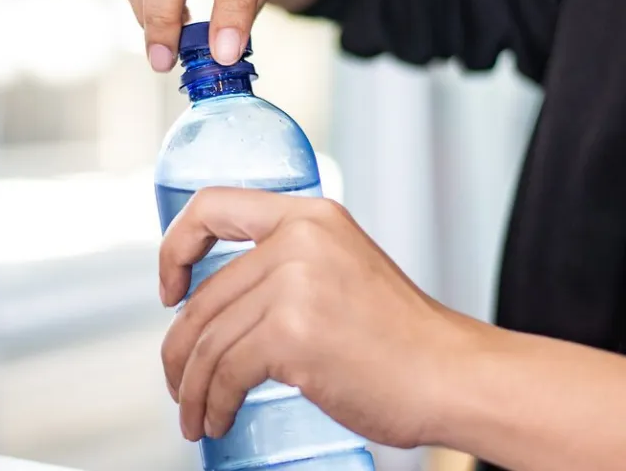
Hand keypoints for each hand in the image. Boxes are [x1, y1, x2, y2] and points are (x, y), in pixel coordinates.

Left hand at [158, 188, 477, 447]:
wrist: (455, 376)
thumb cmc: (402, 339)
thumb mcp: (341, 271)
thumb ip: (288, 268)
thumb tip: (219, 302)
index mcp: (308, 217)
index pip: (211, 205)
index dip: (175, 246)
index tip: (170, 289)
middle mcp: (297, 241)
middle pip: (203, 297)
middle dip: (180, 349)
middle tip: (179, 383)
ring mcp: (294, 286)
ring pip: (207, 340)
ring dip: (192, 386)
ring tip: (194, 413)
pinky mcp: (293, 334)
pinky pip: (226, 372)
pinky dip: (212, 403)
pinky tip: (216, 420)